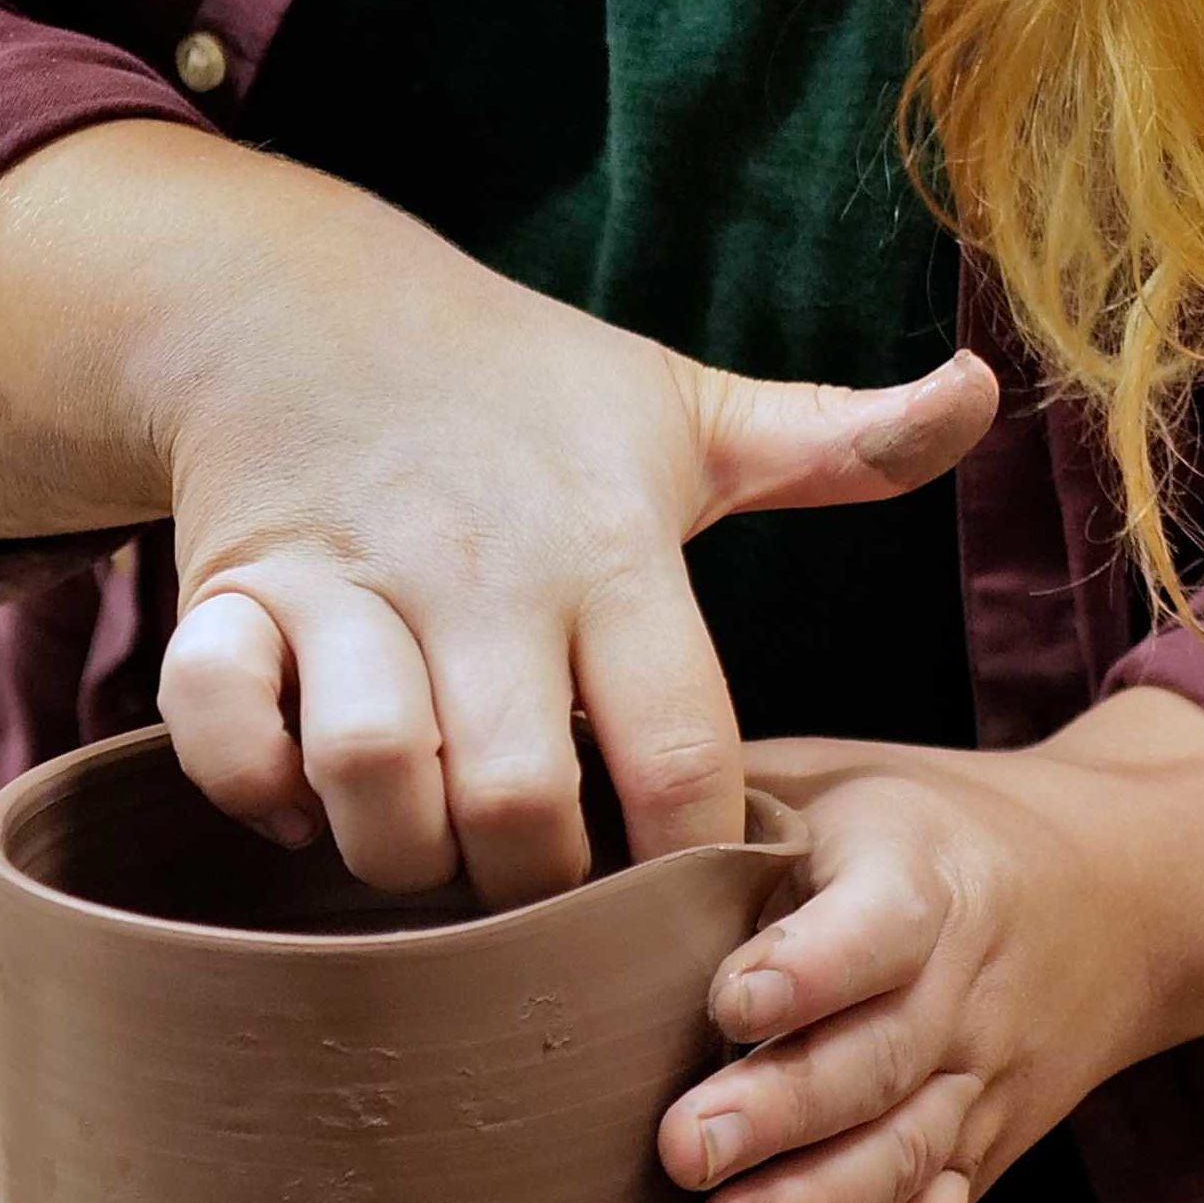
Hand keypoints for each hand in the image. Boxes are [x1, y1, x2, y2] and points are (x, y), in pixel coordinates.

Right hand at [0, 126, 992, 898]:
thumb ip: (835, 442)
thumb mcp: (684, 410)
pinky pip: (221, 725)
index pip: (677, 742)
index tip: (696, 896)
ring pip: (365, 770)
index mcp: (609, 541)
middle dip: (533, 888)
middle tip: (543, 897)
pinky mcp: (226, 594)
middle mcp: (477, 564)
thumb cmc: (523, 391)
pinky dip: (251, 784)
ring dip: (395, 849)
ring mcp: (341, 578)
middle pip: (514, 796)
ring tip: (430, 852)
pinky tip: (301, 794)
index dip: (691, 851)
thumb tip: (982, 392)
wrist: (294, 305)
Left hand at [656, 692, 1203, 1202]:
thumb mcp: (842, 776)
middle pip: (879, 1061)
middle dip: (781, 1113)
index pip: (880, 926)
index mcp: (923, 878)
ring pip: (902, 1155)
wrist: (1116, 892)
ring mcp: (974, 1082)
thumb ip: (725, 791)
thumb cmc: (924, 827)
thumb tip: (568, 792)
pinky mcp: (978, 1154)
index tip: (731, 1001)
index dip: (811, 967)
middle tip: (681, 1149)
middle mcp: (960, 989)